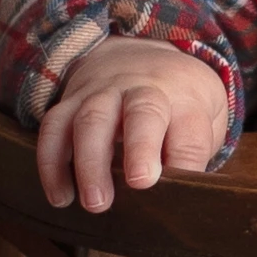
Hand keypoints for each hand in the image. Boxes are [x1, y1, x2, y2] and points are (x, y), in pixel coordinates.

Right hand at [34, 38, 232, 213]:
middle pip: (142, 112)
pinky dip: (51, 163)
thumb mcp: (205, 114)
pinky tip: (60, 197)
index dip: (187, 160)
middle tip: (139, 183)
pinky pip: (54, 128)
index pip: (190, 131)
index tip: (183, 190)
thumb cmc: (176, 100)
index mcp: (184, 97)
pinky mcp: (70, 101)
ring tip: (95, 203)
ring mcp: (102, 93)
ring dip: (91, 163)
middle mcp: (143, 89)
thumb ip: (196, 150)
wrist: (135, 53)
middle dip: (140, 147)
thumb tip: (182, 196)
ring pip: (91, 120)